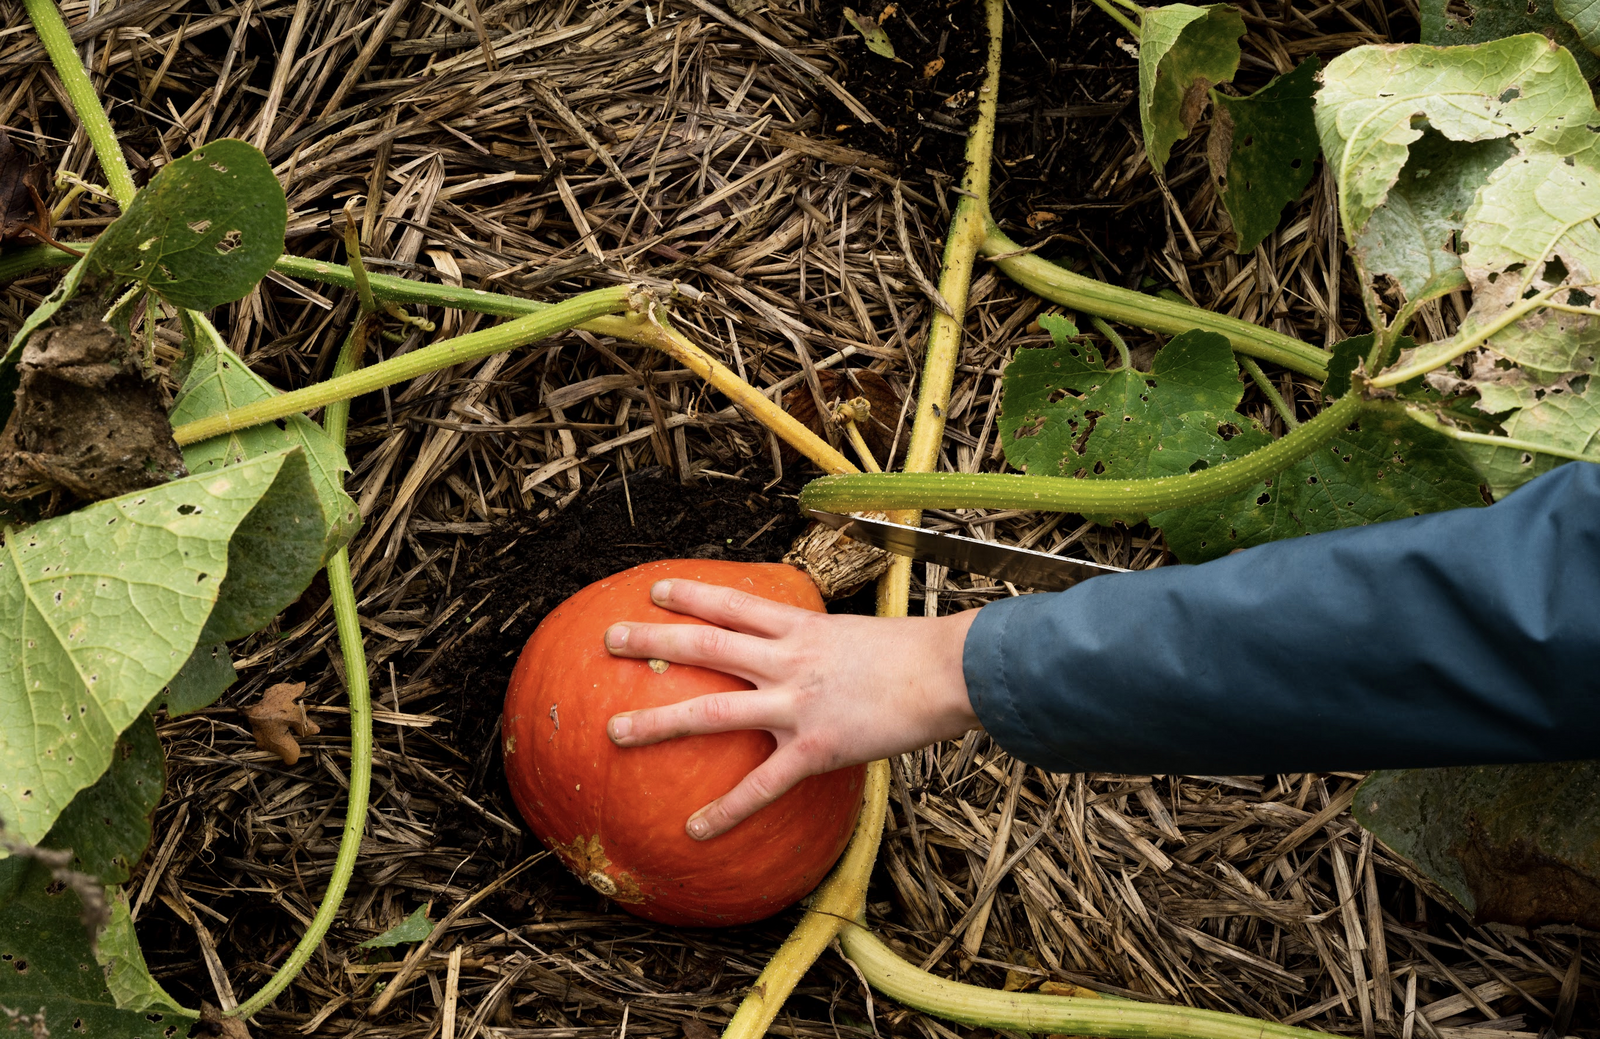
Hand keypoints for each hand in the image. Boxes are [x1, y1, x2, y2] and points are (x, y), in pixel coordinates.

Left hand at [603, 578, 980, 839]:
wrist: (950, 672)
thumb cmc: (919, 654)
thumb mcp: (863, 634)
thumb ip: (830, 645)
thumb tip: (820, 652)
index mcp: (802, 629)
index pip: (734, 604)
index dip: (691, 595)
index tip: (654, 591)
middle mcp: (788, 660)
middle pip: (705, 644)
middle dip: (653, 641)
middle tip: (610, 638)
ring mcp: (796, 703)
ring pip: (711, 711)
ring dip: (658, 721)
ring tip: (614, 730)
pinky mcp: (814, 746)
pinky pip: (760, 785)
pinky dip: (724, 810)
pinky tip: (693, 829)